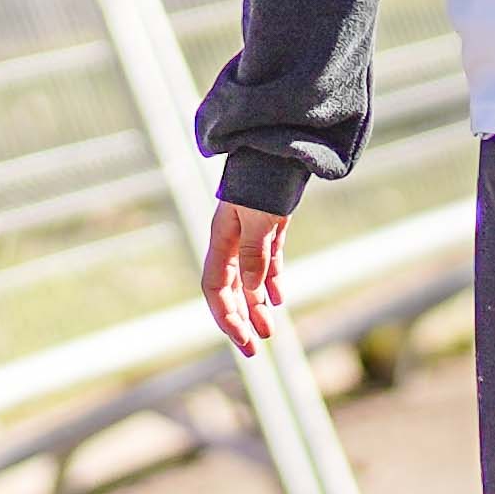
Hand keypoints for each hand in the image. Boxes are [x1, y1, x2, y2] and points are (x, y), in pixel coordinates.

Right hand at [200, 194, 289, 358]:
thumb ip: (255, 254)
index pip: (215, 287)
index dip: (226, 316)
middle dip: (240, 320)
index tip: (243, 339)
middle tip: (255, 349)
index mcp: (221, 238)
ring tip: (270, 331)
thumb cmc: (264, 178)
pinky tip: (278, 300)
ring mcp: (250, 233)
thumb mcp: (260, 218)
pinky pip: (267, 262)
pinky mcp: (269, 226)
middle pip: (231, 289)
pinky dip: (271, 281)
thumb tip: (254, 291)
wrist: (279, 144)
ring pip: (250, 279)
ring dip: (257, 305)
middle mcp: (231, 239)